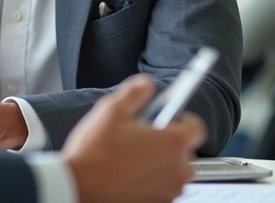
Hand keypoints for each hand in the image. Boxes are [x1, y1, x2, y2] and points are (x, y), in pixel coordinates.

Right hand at [62, 75, 205, 202]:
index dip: (181, 119)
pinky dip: (151, 180)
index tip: (166, 118)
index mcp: (173, 142)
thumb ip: (135, 93)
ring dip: (160, 163)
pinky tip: (128, 174)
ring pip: (173, 171)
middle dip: (167, 142)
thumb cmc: (94, 154)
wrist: (78, 188)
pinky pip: (162, 187)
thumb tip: (146, 85)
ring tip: (131, 157)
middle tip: (141, 138)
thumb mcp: (111, 110)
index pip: (196, 127)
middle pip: (185, 151)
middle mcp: (177, 169)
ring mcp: (169, 190)